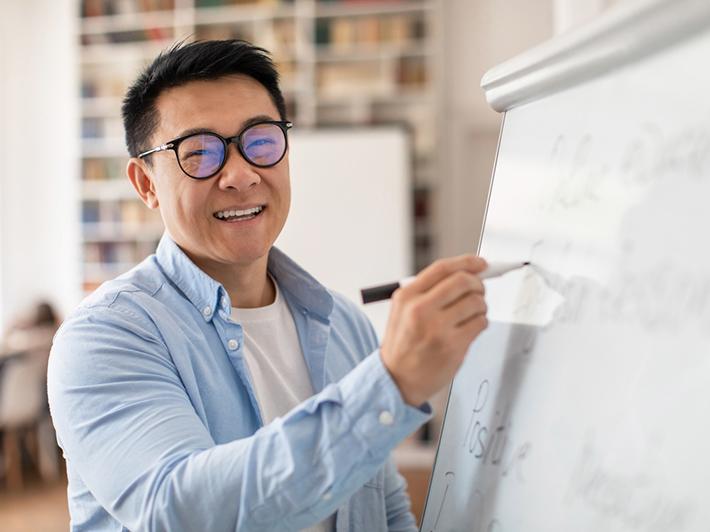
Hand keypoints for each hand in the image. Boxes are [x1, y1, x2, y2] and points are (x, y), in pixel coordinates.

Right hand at [380, 255, 488, 405]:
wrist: (397, 379)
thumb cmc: (404, 343)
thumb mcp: (403, 310)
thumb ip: (429, 290)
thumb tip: (466, 274)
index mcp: (407, 296)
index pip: (442, 268)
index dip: (466, 262)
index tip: (481, 263)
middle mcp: (420, 309)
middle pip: (463, 281)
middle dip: (478, 284)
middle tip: (478, 291)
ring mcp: (437, 328)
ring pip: (476, 302)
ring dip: (481, 306)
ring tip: (471, 314)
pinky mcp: (453, 346)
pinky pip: (480, 323)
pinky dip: (480, 322)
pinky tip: (470, 328)